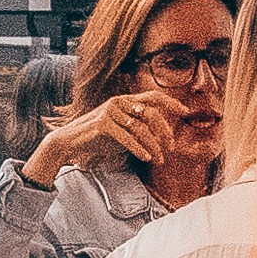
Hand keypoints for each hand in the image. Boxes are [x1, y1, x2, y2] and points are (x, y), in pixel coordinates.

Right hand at [44, 85, 182, 184]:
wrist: (70, 141)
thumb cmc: (98, 138)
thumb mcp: (122, 130)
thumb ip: (139, 128)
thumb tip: (163, 137)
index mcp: (125, 100)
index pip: (153, 97)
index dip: (171, 102)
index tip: (186, 112)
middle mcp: (119, 102)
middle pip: (151, 114)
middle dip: (165, 132)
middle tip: (171, 148)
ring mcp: (110, 111)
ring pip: (141, 129)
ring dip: (154, 146)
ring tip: (160, 160)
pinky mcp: (103, 124)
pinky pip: (127, 138)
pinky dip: (139, 149)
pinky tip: (147, 158)